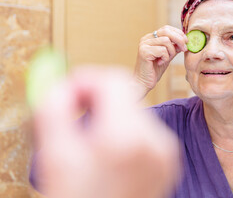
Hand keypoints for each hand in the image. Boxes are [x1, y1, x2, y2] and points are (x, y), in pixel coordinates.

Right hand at [34, 67, 180, 197]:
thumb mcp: (55, 156)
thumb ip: (55, 108)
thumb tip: (64, 83)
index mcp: (126, 138)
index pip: (115, 80)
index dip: (87, 80)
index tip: (71, 94)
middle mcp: (155, 142)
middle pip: (126, 95)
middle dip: (98, 100)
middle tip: (77, 118)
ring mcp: (166, 152)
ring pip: (135, 112)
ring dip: (112, 117)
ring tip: (95, 145)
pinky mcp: (169, 160)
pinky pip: (146, 130)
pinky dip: (127, 132)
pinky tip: (114, 154)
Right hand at [134, 25, 187, 96]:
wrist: (143, 82)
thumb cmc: (154, 70)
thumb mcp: (167, 56)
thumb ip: (174, 48)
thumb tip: (185, 40)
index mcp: (150, 38)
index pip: (166, 28)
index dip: (178, 33)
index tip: (186, 41)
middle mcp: (146, 39)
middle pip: (166, 31)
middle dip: (179, 39)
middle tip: (184, 49)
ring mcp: (144, 44)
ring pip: (166, 41)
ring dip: (171, 51)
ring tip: (166, 59)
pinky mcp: (144, 52)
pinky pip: (162, 50)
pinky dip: (165, 57)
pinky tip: (160, 63)